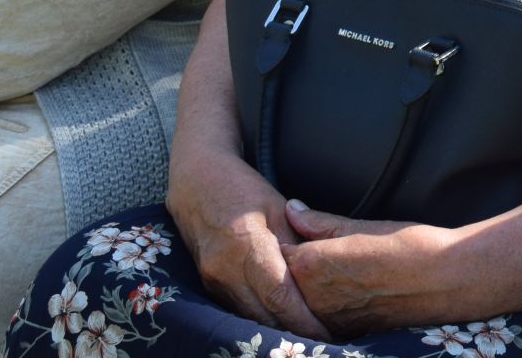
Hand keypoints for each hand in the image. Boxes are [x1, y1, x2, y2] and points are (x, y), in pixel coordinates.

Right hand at [166, 151, 325, 336]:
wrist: (195, 180)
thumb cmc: (243, 189)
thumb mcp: (278, 207)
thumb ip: (297, 243)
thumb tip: (322, 274)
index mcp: (247, 247)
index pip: (279, 296)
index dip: (302, 321)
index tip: (325, 336)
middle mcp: (225, 269)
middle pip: (263, 315)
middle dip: (292, 334)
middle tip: (322, 344)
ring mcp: (212, 279)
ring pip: (248, 317)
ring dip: (275, 330)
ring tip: (306, 339)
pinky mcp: (208, 284)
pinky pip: (236, 309)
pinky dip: (258, 320)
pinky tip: (279, 325)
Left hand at [281, 200, 464, 332]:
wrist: (447, 281)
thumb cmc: (409, 246)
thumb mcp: (362, 226)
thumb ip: (320, 221)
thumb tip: (292, 209)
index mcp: (310, 264)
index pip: (277, 250)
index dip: (284, 239)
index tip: (294, 231)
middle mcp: (310, 297)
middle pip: (283, 279)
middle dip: (291, 265)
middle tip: (315, 249)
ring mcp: (325, 319)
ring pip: (300, 300)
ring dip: (306, 287)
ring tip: (334, 269)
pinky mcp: (342, 332)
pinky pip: (319, 316)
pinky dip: (322, 304)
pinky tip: (344, 289)